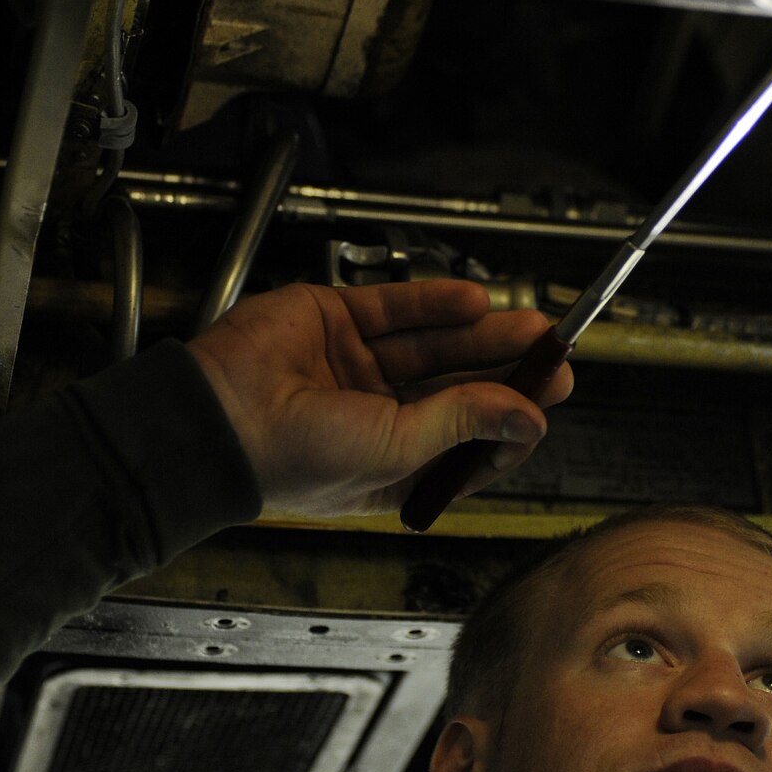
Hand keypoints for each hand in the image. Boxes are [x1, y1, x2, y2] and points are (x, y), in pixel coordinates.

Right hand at [185, 280, 572, 518]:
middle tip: (555, 358)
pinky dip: (435, 303)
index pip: (468, 445)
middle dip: (508, 373)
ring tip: (531, 328)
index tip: (545, 405)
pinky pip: (395, 310)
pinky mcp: (334, 322)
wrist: (216, 421)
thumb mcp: (397, 449)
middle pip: (459, 388)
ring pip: (434, 346)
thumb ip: (463, 424)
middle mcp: (377, 417)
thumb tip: (527, 416)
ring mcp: (355, 367)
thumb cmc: (291, 460)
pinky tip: (475, 303)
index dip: (509, 425)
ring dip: (483, 335)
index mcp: (393, 467)